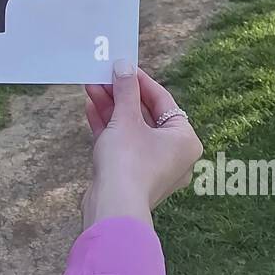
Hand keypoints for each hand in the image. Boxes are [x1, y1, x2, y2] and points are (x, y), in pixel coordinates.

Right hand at [82, 62, 201, 228]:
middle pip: (145, 114)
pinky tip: (90, 107)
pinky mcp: (132, 176)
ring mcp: (152, 167)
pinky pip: (122, 144)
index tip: (123, 66)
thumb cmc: (128, 163)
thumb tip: (123, 66)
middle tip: (103, 76)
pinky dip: (107, 127)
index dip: (140, 80)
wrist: (112, 208)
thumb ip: (125, 90)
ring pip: (131, 129)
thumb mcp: (126, 118)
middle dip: (121, 94)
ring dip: (111, 108)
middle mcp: (173, 154)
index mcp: (184, 140)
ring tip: (91, 87)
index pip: (162, 100)